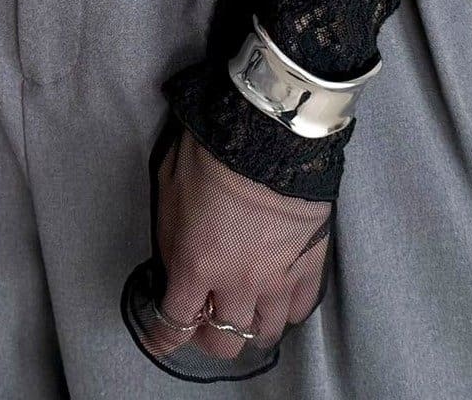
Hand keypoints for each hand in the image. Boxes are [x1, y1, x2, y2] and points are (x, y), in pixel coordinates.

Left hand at [141, 125, 330, 366]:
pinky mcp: (310, 266)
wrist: (270, 130)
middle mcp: (237, 284)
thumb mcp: (169, 186)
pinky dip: (285, 310)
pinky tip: (277, 298)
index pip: (175, 323)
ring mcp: (277, 279)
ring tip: (245, 310)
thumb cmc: (211, 149)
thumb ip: (171, 235)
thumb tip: (174, 262)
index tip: (161, 340)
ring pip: (264, 334)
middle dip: (209, 336)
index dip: (165, 337)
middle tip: (205, 320)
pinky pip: (299, 310)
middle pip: (223, 341)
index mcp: (195, 265)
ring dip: (249, 326)